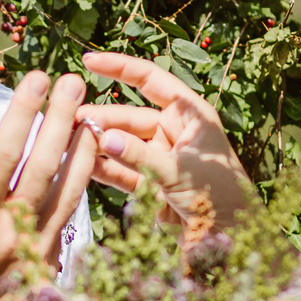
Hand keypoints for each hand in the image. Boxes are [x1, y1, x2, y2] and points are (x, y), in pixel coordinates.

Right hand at [0, 70, 96, 300]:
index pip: (5, 152)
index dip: (24, 112)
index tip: (37, 78)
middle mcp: (11, 231)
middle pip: (46, 164)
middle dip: (62, 118)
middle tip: (74, 82)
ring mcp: (35, 250)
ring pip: (70, 192)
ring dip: (83, 150)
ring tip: (93, 115)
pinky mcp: (48, 266)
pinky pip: (72, 218)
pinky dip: (82, 187)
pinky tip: (88, 163)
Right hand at [76, 52, 256, 245]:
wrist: (233, 239)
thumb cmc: (221, 197)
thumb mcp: (180, 172)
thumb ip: (140, 156)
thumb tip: (102, 138)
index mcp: (190, 115)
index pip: (150, 80)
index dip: (119, 68)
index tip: (88, 61)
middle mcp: (174, 132)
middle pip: (129, 117)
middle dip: (100, 118)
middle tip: (69, 121)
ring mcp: (161, 158)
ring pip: (122, 144)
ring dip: (97, 143)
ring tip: (67, 140)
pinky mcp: (151, 185)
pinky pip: (122, 171)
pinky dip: (102, 168)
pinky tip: (79, 163)